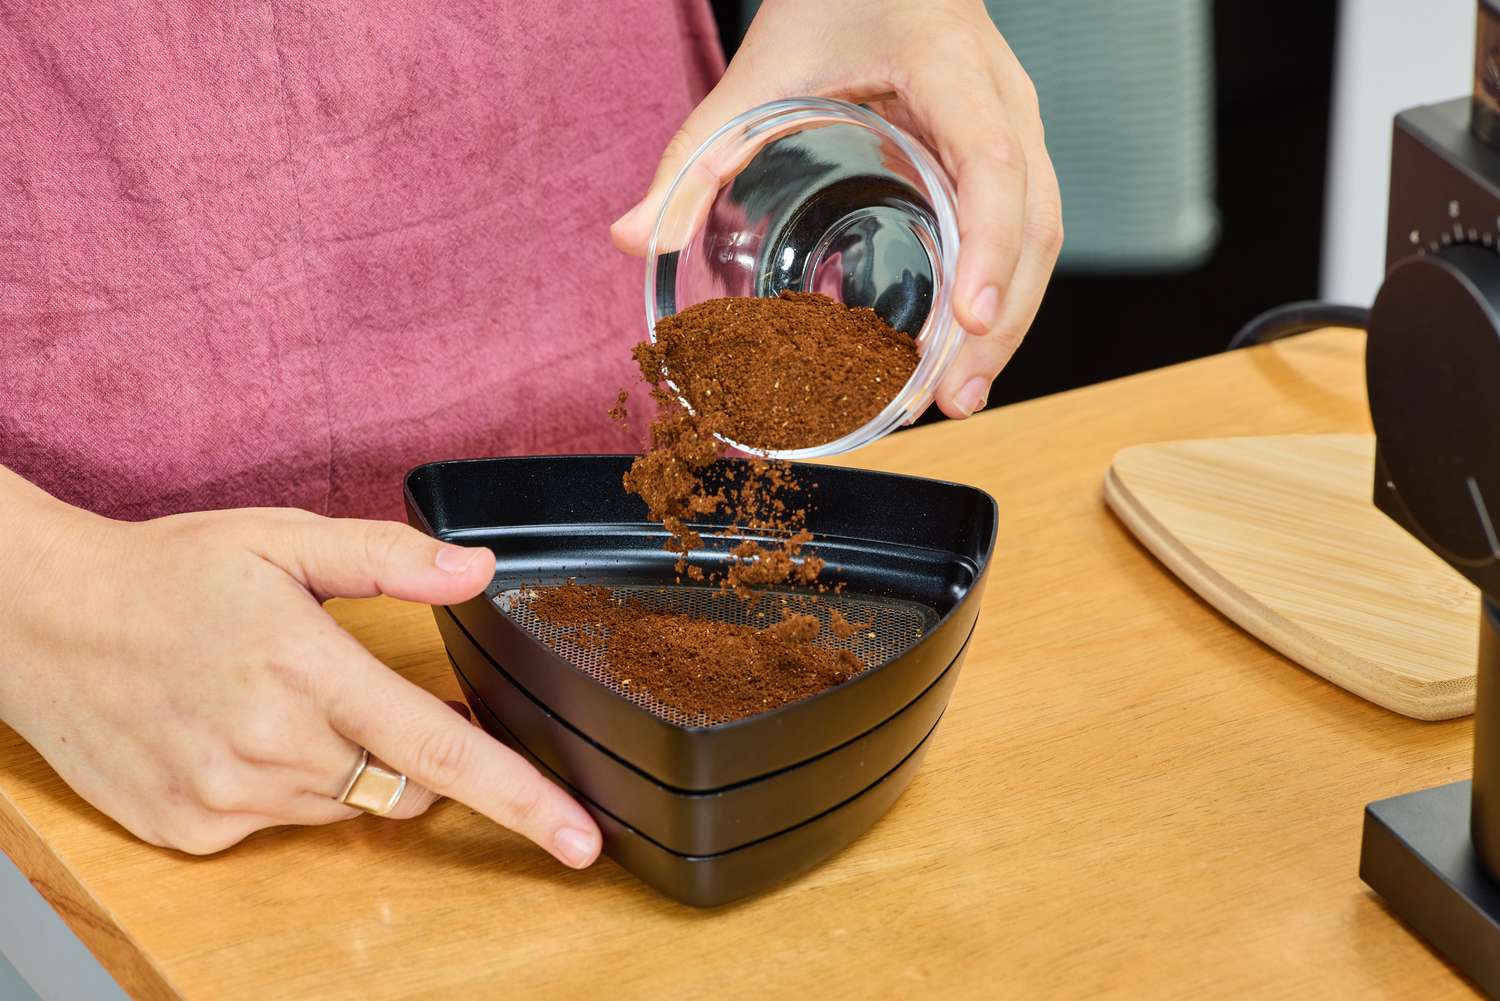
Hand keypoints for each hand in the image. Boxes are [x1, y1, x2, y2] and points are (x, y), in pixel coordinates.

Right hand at [0, 484, 600, 867]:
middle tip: (347, 688)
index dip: (523, 799)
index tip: (581, 838)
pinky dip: (279, 786)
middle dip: (410, 750)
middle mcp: (273, 746)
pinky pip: (279, 824)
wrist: (41, 621)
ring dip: (339, 763)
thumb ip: (389, 558)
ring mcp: (228, 798)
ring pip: (345, 804)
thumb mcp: (282, 538)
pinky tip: (229, 732)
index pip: (443, 751)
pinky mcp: (191, 833)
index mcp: (309, 669)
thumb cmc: (168, 572)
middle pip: (404, 785)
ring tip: (271, 698)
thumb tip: (479, 570)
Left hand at [611, 0, 1061, 419]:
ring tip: (957, 396)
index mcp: (951, 66)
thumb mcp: (759, 69)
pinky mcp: (1007, 153)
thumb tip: (631, 239)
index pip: (993, 161)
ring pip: (1042, 232)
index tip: (970, 317)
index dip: (992, 243)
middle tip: (953, 398)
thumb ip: (696, 154)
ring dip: (1009, 322)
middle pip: (1036, 219)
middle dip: (1005, 318)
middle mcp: (1003, 99)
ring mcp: (1016, 126)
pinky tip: (961, 351)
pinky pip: (1023, 229)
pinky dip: (1001, 294)